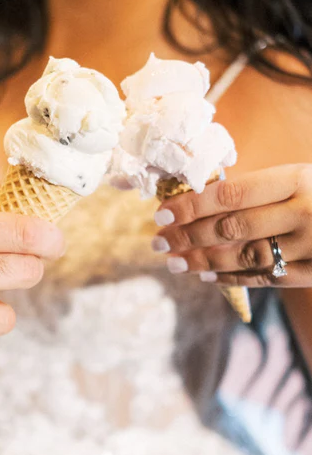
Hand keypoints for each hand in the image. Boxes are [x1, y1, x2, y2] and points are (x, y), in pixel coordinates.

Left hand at [152, 165, 311, 287]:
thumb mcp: (303, 176)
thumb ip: (260, 188)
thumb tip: (199, 201)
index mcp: (299, 179)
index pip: (231, 194)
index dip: (191, 205)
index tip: (161, 213)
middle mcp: (305, 212)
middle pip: (232, 227)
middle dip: (187, 236)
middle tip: (157, 241)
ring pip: (245, 256)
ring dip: (203, 261)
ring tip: (174, 261)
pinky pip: (267, 278)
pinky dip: (233, 277)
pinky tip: (207, 276)